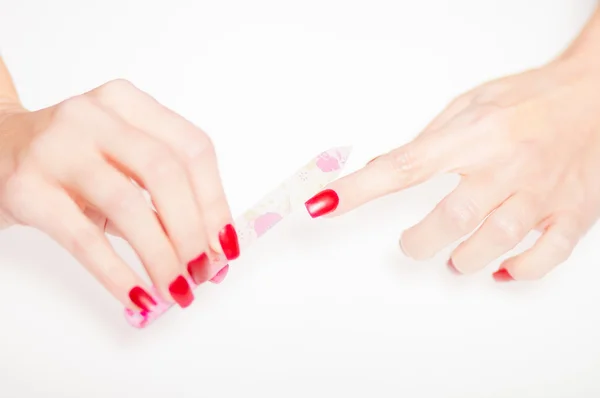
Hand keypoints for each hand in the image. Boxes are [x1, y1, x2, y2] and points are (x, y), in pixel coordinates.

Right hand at [0, 79, 238, 310]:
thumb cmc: (73, 162)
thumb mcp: (122, 162)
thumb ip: (166, 197)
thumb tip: (212, 252)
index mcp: (128, 103)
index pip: (193, 148)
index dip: (216, 201)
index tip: (226, 246)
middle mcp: (94, 115)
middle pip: (165, 173)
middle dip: (192, 231)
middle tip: (202, 273)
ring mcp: (56, 148)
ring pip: (127, 205)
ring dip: (161, 256)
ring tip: (176, 289)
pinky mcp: (26, 187)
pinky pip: (83, 238)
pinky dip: (117, 273)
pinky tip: (137, 297)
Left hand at [304, 54, 599, 280]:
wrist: (596, 96)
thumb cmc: (529, 99)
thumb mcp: (469, 106)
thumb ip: (429, 143)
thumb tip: (386, 171)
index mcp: (477, 134)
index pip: (404, 167)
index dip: (360, 190)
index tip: (325, 204)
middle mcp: (509, 165)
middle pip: (451, 218)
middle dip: (419, 241)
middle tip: (411, 243)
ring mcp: (543, 192)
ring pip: (493, 243)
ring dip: (462, 259)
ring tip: (452, 256)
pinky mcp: (573, 212)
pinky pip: (546, 255)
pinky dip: (518, 271)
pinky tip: (499, 269)